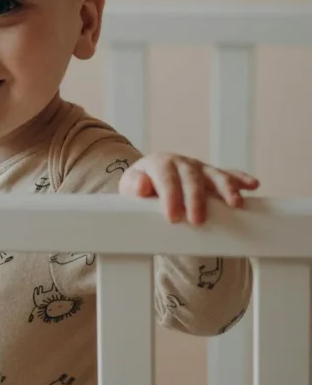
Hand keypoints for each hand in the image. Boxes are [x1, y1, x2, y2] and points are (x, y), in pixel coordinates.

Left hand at [119, 153, 259, 224]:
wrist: (149, 175)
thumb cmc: (140, 184)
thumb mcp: (130, 185)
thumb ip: (133, 186)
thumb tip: (142, 186)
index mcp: (161, 164)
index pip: (167, 179)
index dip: (171, 197)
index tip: (174, 218)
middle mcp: (183, 163)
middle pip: (192, 180)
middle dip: (197, 200)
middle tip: (198, 221)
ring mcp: (199, 168)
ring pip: (215, 176)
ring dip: (227, 189)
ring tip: (236, 204)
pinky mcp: (211, 175)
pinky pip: (228, 175)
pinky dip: (241, 180)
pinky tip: (253, 185)